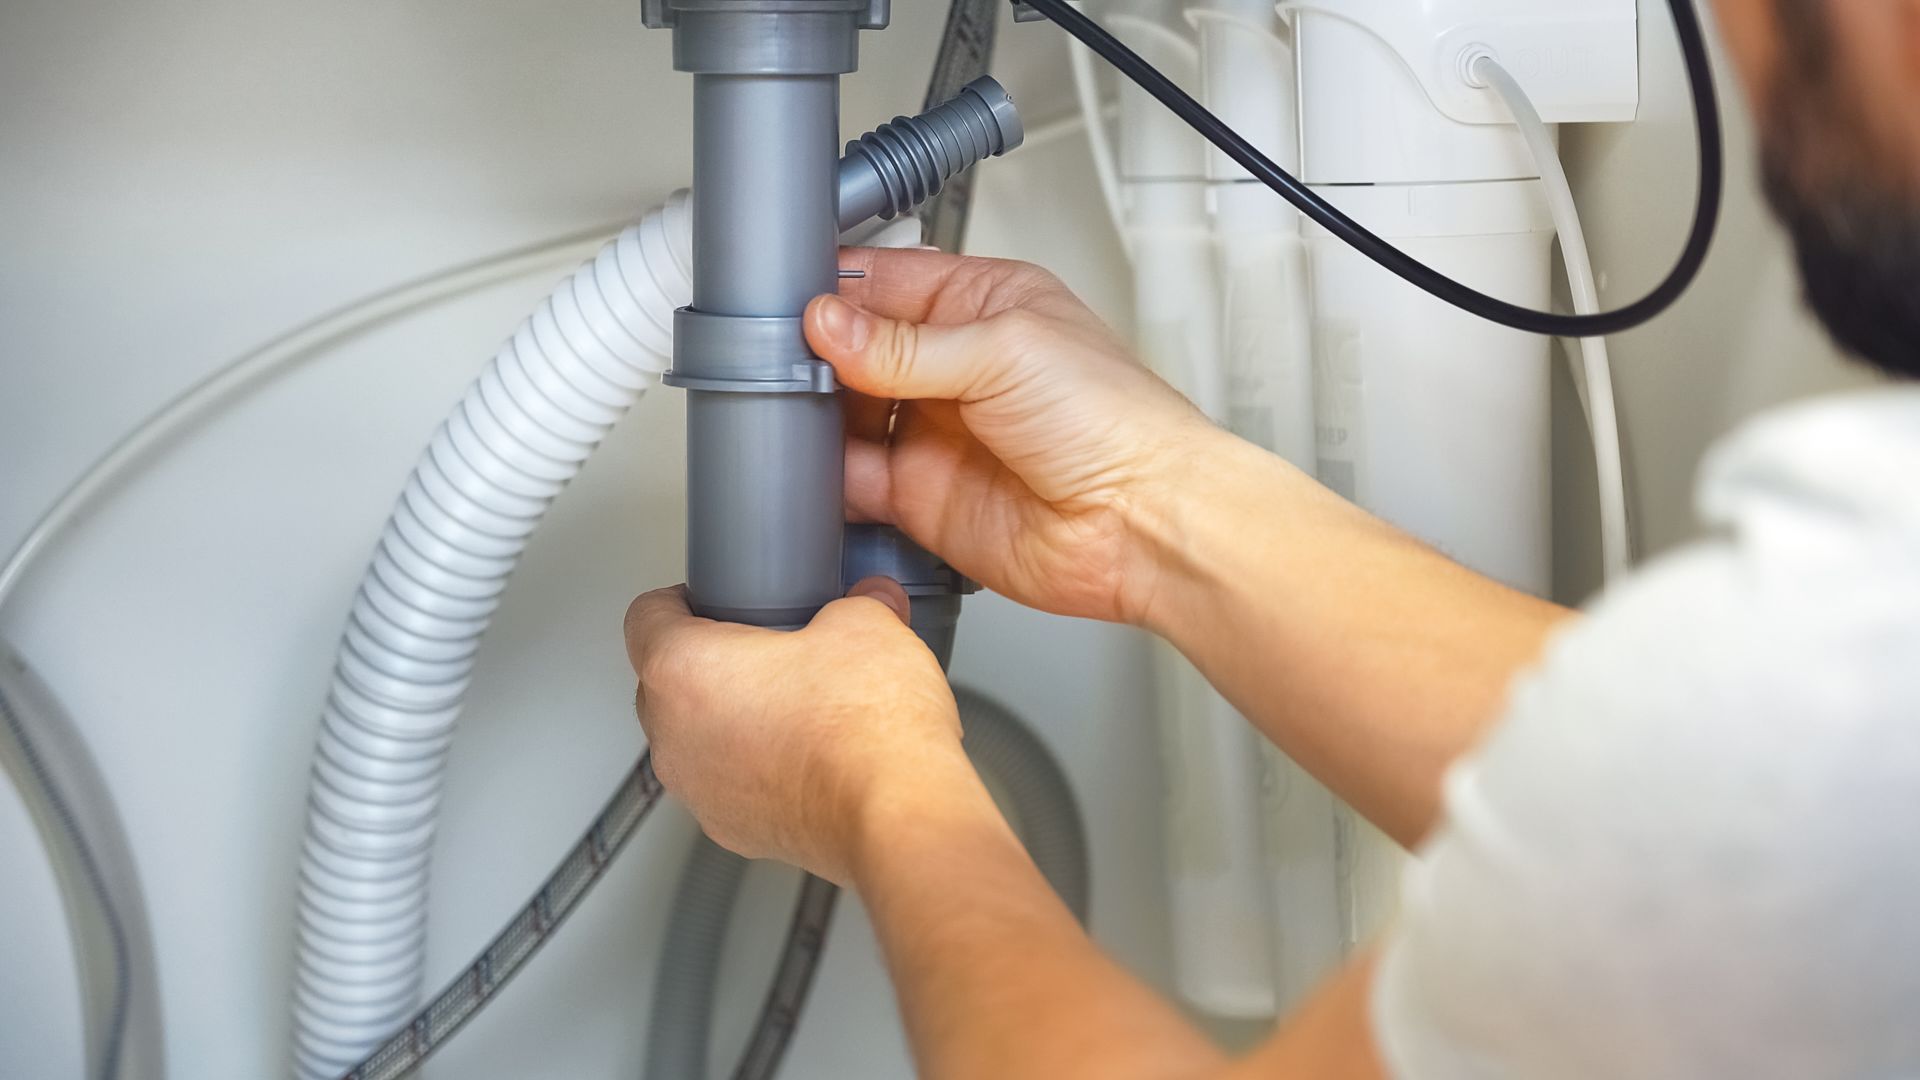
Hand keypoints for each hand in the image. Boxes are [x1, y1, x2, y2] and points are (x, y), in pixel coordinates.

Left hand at [625, 577, 985, 883]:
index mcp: (684, 671)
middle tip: (763, 644)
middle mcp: (675, 737)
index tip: (709, 595)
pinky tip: (809, 752)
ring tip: (792, 701)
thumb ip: (857, 602)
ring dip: (730, 718)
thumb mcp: (866, 625)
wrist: (896, 816)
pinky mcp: (734, 831)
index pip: (646, 616)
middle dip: (709, 660)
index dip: (679, 598)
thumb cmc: (864, 731)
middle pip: (664, 682)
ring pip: (695, 738)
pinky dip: (756, 766)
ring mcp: (700, 792)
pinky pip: (729, 784)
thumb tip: (869, 602)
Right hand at [807, 247, 1218, 625]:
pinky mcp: (921, 497)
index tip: (788, 300)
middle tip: (778, 359)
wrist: (1141, 523)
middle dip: (813, 353)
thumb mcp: (1002, 350)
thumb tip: (828, 323)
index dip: (835, 290)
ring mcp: (935, 433)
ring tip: (785, 407)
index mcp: (981, 304)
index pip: (884, 281)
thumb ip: (903, 344)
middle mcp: (953, 367)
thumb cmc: (1114, 422)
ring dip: (812, 413)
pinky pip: (854, 482)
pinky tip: (808, 464)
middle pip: (852, 350)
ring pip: (844, 415)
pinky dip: (823, 477)